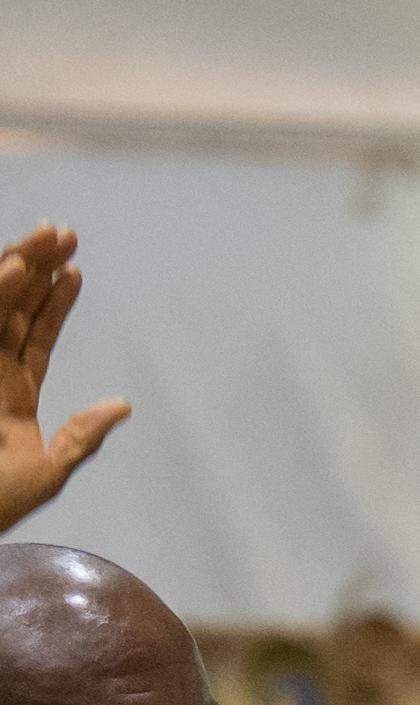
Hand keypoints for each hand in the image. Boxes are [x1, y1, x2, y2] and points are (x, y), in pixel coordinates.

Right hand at [0, 227, 127, 532]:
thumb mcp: (45, 471)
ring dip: (17, 266)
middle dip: (36, 269)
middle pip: (12, 309)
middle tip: (64, 232)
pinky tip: (13, 269)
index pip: (35, 338)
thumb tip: (122, 405)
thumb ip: (79, 437)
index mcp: (8, 395)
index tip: (77, 271)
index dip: (54, 304)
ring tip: (48, 236)